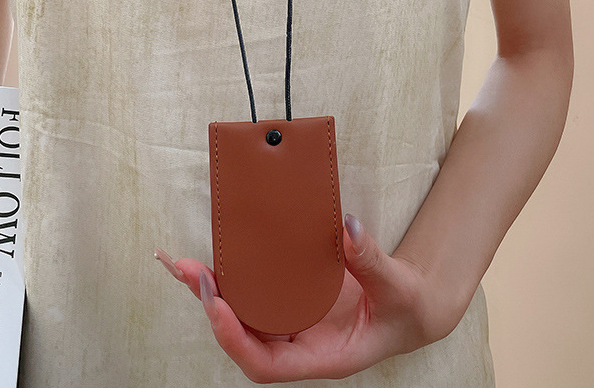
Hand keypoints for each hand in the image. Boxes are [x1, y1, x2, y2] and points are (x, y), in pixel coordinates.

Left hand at [153, 213, 462, 382]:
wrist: (411, 304)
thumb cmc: (405, 309)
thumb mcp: (398, 290)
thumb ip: (373, 263)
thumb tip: (348, 228)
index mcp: (321, 356)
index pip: (266, 364)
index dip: (236, 339)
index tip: (216, 305)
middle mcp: (300, 340)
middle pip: (243, 334)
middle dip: (212, 305)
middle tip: (189, 270)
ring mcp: (295, 317)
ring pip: (245, 311)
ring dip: (213, 288)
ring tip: (181, 262)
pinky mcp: (296, 293)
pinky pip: (261, 286)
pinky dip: (239, 269)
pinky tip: (220, 250)